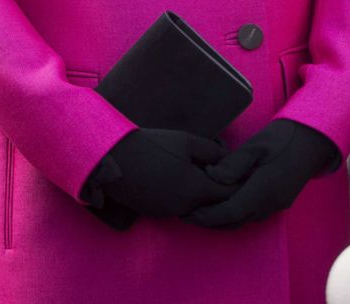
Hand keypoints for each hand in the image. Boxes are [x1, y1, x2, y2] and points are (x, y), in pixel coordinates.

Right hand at [96, 127, 238, 218]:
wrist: (114, 158)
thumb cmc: (152, 146)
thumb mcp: (186, 140)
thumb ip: (212, 151)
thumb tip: (227, 159)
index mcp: (196, 189)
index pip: (229, 194)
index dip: (237, 182)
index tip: (239, 170)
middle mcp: (185, 207)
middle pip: (213, 203)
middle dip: (218, 189)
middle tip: (216, 168)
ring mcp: (169, 213)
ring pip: (195, 207)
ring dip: (199, 193)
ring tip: (195, 169)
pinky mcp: (155, 213)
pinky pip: (178, 207)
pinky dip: (182, 196)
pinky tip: (175, 177)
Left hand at [183, 119, 340, 229]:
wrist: (310, 142)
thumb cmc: (282, 138)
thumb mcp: (257, 145)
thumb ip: (234, 163)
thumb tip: (211, 176)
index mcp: (264, 189)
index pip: (231, 212)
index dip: (208, 216)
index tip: (187, 212)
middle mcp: (269, 203)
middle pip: (235, 221)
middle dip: (209, 221)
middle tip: (185, 213)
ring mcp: (274, 205)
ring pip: (242, 220)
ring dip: (220, 219)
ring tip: (197, 210)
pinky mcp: (276, 202)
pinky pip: (250, 215)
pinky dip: (232, 214)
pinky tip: (218, 202)